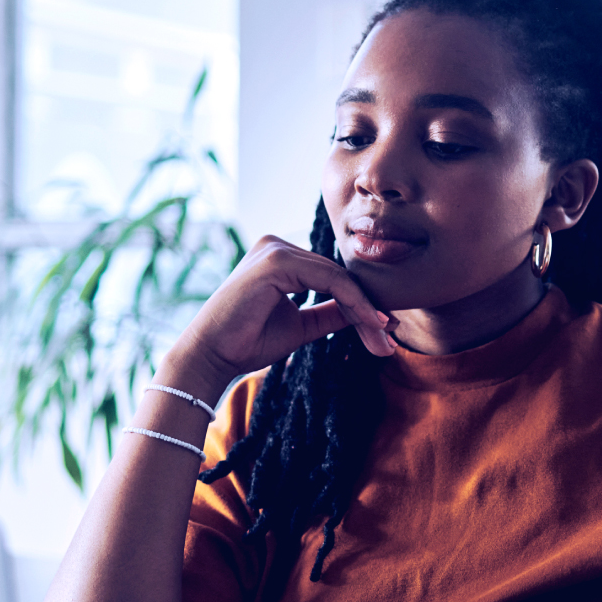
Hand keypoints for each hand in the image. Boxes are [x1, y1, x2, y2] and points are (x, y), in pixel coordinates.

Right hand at [164, 235, 398, 398]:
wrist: (212, 356)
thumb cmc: (247, 342)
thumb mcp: (301, 326)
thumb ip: (330, 314)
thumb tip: (367, 313)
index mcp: (280, 258)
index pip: (333, 277)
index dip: (361, 304)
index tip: (385, 332)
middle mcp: (277, 245)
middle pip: (339, 275)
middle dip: (367, 310)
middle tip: (390, 341)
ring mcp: (276, 249)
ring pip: (338, 278)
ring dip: (365, 310)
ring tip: (384, 339)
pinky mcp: (276, 260)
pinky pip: (329, 280)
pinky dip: (353, 302)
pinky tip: (369, 324)